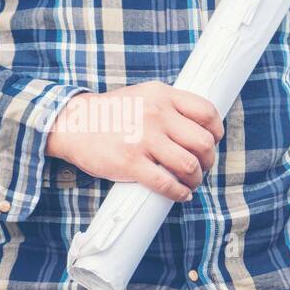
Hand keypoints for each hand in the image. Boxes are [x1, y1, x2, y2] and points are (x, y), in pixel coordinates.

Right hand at [45, 82, 223, 201]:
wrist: (72, 124)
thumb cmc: (113, 114)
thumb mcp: (144, 96)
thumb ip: (171, 107)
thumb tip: (202, 129)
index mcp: (162, 95)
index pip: (207, 112)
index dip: (216, 132)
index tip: (212, 142)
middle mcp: (156, 114)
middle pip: (204, 142)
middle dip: (208, 160)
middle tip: (202, 167)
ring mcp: (144, 138)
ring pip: (190, 165)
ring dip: (196, 179)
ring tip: (190, 182)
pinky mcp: (131, 162)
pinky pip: (167, 183)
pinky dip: (180, 193)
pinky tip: (180, 194)